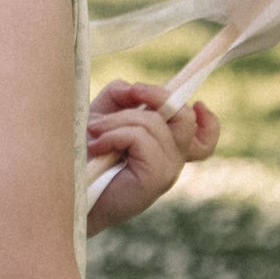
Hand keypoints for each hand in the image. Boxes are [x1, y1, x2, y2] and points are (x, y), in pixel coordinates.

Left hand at [86, 81, 219, 224]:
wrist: (71, 191)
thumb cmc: (85, 155)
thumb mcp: (104, 114)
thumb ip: (121, 96)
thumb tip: (132, 87)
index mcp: (166, 149)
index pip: (204, 139)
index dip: (208, 121)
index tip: (197, 103)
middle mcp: (172, 161)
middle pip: (184, 118)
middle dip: (156, 95)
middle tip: (131, 92)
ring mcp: (168, 170)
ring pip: (154, 122)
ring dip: (117, 120)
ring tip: (94, 131)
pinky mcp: (156, 177)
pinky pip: (141, 138)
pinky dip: (115, 135)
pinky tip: (98, 146)